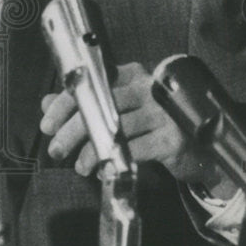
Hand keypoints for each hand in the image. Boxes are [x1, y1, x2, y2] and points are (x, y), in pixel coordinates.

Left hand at [40, 61, 211, 183]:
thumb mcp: (118, 110)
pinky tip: (103, 171)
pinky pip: (134, 150)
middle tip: (56, 149)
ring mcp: (163, 112)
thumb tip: (47, 104)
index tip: (48, 125)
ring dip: (90, 151)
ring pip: (115, 128)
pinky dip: (113, 162)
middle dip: (71, 130)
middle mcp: (149, 88)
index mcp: (133, 75)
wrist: (199, 148)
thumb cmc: (153, 126)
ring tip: (79, 167)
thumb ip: (84, 104)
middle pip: (101, 104)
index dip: (65, 104)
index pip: (91, 84)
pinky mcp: (172, 138)